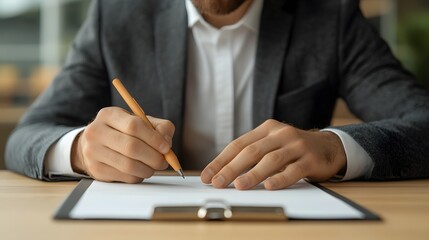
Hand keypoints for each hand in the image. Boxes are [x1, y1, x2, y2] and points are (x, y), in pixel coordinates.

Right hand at [71, 107, 174, 182]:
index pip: (134, 126)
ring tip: (154, 167)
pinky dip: (139, 176)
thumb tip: (166, 143)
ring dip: (148, 169)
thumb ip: (160, 127)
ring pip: (129, 165)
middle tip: (163, 161)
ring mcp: (93, 152)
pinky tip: (140, 170)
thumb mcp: (142, 121)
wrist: (96, 144)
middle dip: (153, 157)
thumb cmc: (124, 132)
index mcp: (109, 115)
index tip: (166, 147)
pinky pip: (125, 177)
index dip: (154, 138)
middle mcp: (96, 132)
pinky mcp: (96, 170)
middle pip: (131, 147)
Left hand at [200, 119, 345, 189]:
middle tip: (218, 182)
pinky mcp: (311, 159)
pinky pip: (294, 169)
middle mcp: (280, 134)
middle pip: (251, 151)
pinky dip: (281, 178)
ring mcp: (297, 145)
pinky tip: (270, 186)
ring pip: (271, 160)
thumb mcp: (272, 144)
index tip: (208, 175)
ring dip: (253, 174)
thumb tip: (222, 172)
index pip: (238, 144)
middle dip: (231, 168)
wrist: (329, 146)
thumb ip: (252, 153)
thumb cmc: (293, 148)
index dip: (221, 160)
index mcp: (266, 129)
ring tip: (240, 185)